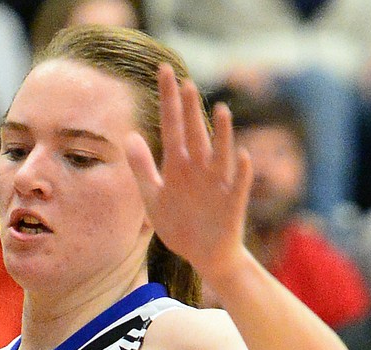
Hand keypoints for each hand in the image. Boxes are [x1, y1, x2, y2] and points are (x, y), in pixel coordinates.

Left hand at [125, 64, 252, 285]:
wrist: (203, 255)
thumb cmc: (180, 224)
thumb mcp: (154, 197)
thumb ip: (142, 168)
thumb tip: (128, 137)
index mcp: (178, 166)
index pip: (171, 127)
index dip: (167, 102)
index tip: (163, 72)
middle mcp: (199, 169)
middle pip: (194, 134)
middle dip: (189, 110)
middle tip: (184, 82)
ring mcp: (217, 184)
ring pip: (220, 154)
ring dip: (222, 134)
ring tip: (220, 110)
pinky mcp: (231, 203)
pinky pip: (237, 185)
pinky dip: (240, 172)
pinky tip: (241, 156)